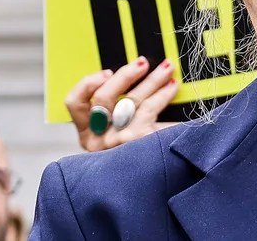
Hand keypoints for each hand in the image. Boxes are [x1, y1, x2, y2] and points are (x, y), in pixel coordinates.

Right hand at [65, 56, 179, 150]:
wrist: (135, 195)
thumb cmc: (122, 159)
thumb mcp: (107, 139)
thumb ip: (110, 113)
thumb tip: (126, 77)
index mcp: (88, 134)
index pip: (75, 103)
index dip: (88, 83)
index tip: (106, 72)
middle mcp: (101, 140)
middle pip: (107, 98)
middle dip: (127, 75)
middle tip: (143, 63)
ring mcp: (122, 144)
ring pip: (140, 105)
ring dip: (157, 84)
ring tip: (169, 73)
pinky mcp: (145, 147)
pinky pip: (163, 122)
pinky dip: (173, 111)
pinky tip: (180, 100)